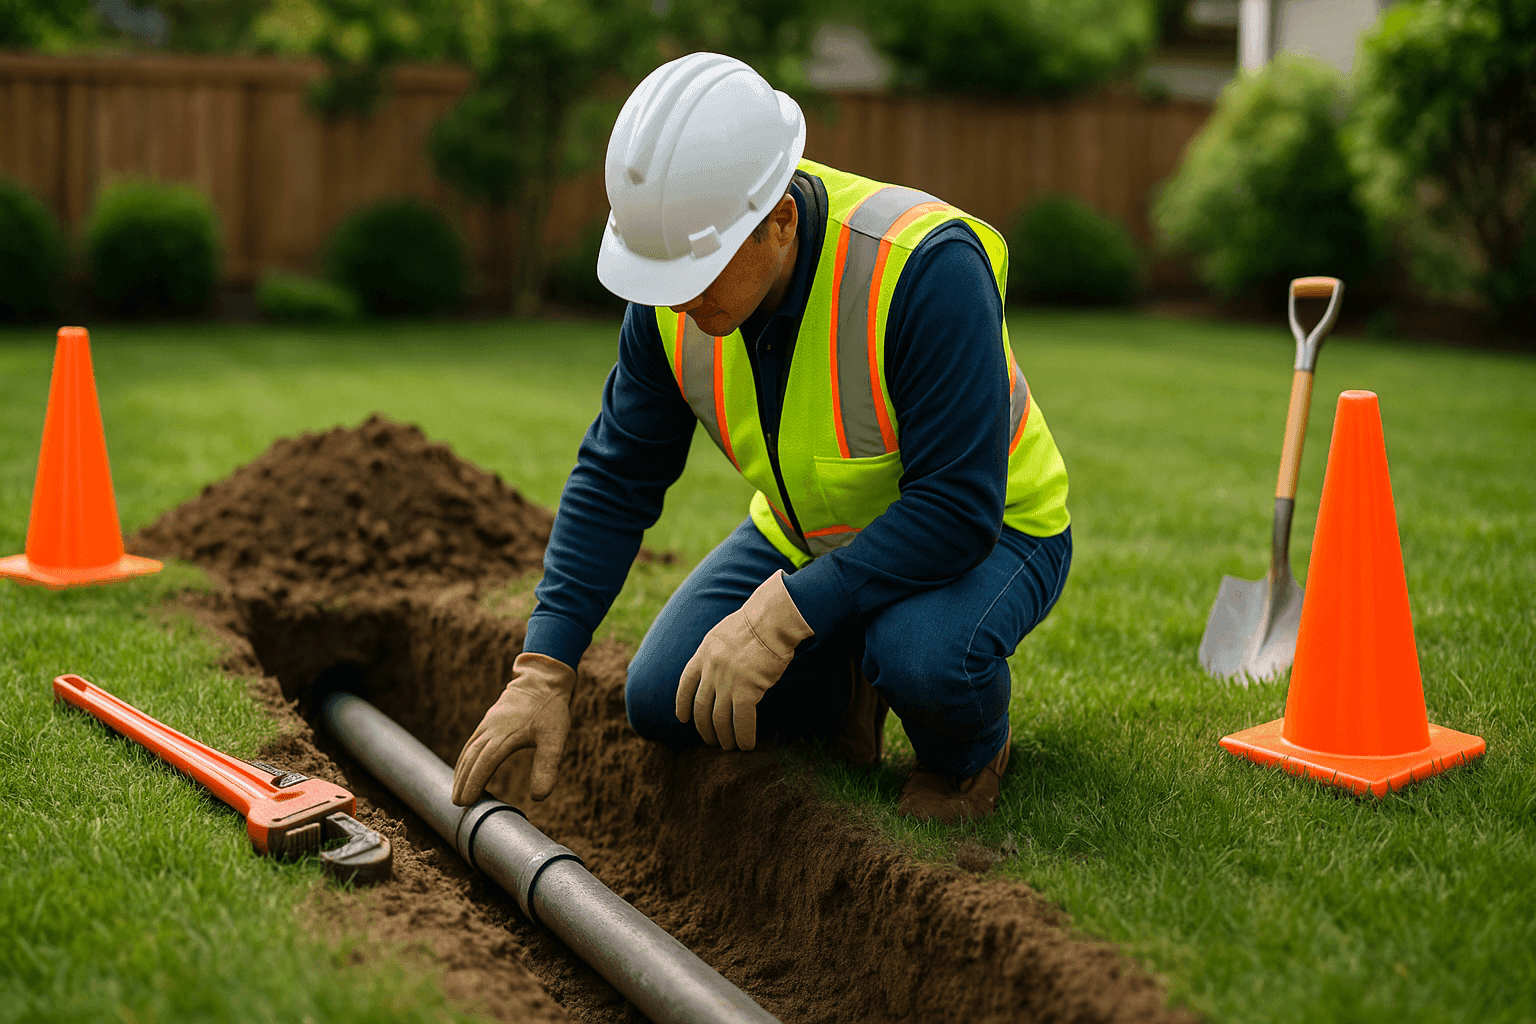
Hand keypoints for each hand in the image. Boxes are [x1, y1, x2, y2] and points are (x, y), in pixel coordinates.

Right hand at [451, 652, 575, 805]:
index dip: (474, 783)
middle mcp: (491, 730)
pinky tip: (466, 766)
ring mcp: (488, 724)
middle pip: (471, 759)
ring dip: (461, 771)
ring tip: (457, 792)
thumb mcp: (555, 738)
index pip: (484, 763)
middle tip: (456, 804)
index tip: (465, 802)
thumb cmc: (551, 709)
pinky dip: (466, 757)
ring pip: (469, 750)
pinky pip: (472, 742)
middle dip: (463, 782)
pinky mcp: (489, 721)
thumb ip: (546, 766)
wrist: (543, 678)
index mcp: (505, 736)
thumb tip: (539, 797)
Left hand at [676, 570, 811, 750]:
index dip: (682, 704)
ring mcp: (727, 681)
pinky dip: (744, 736)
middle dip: (704, 728)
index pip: (685, 684)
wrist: (772, 619)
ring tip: (729, 746)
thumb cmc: (757, 622)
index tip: (682, 719)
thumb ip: (718, 652)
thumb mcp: (724, 633)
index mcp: (704, 653)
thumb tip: (721, 668)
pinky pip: (742, 721)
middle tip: (711, 741)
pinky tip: (747, 745)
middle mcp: (711, 670)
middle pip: (701, 708)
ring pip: (720, 719)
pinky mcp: (747, 690)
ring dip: (724, 737)